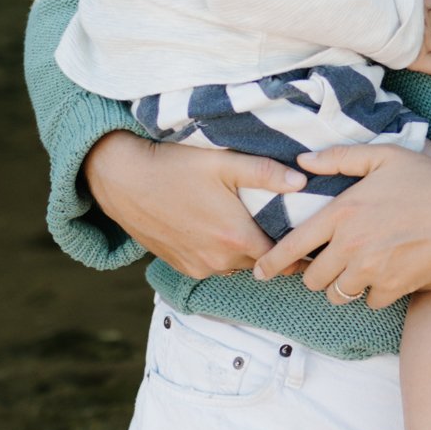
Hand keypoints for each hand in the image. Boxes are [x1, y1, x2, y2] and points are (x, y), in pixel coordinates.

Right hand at [84, 132, 302, 281]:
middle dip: (273, 249)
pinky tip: (217, 229)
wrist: (121, 179)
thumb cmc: (174, 166)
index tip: (309, 239)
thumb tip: (302, 181)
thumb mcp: (224, 162)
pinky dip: (220, 253)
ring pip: (236, 265)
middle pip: (261, 262)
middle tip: (282, 227)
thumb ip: (266, 173)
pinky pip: (213, 266)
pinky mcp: (181, 266)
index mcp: (237, 239)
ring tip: (249, 225)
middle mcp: (220, 262)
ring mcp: (198, 267)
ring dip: (244, 251)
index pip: (284, 257)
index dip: (298, 249)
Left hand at [257, 144, 430, 308]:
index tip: (260, 270)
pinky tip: (386, 273)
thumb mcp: (384, 156)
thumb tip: (302, 160)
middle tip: (327, 264)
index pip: (292, 245)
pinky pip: (370, 300)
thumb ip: (339, 157)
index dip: (270, 262)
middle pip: (312, 278)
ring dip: (342, 286)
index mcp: (342, 212)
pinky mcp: (393, 287)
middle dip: (314, 273)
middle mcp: (351, 245)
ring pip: (337, 294)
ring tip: (356, 270)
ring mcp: (371, 270)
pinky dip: (374, 292)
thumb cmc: (429, 180)